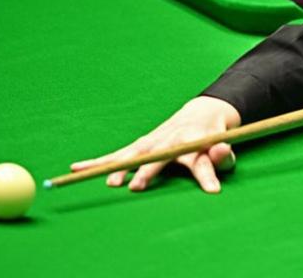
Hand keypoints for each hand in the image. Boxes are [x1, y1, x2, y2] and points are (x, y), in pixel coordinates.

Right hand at [70, 96, 241, 192]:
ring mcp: (153, 141)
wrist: (200, 114)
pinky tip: (77, 168)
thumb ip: (223, 156)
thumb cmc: (213, 137)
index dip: (206, 175)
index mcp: (195, 141)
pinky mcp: (141, 144)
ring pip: (132, 154)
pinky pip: (118, 154)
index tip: (212, 189)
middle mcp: (171, 140)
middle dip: (146, 171)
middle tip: (135, 187)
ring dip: (119, 167)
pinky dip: (98, 161)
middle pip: (157, 156)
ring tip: (110, 183)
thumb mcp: (224, 146)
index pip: (201, 161)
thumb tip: (221, 152)